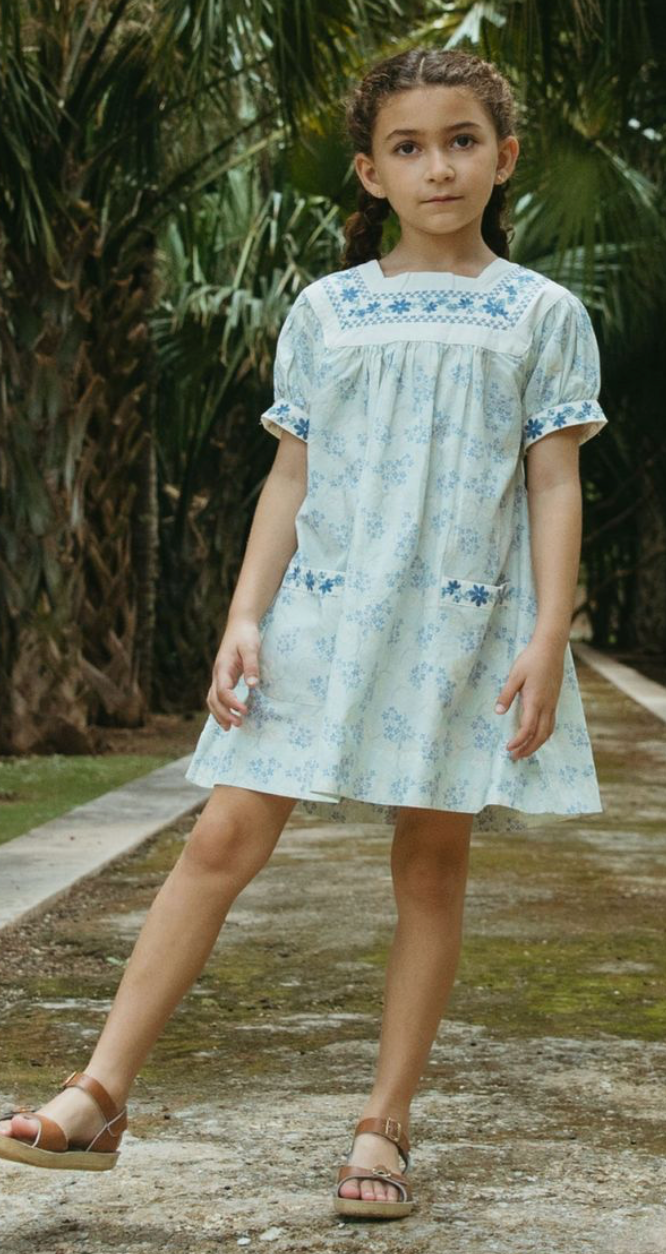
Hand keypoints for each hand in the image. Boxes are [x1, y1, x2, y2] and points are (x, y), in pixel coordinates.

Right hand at [207, 616, 261, 731]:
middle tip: (238, 724)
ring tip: (231, 727)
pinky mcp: (224, 677)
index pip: (222, 691)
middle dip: (224, 714)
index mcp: (223, 667)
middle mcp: (217, 674)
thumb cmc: (246, 635)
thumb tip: (252, 686)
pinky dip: (220, 708)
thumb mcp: (251, 648)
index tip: (244, 711)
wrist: (240, 624)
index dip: (231, 703)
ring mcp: (219, 676)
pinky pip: (217, 696)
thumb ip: (252, 666)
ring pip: (212, 699)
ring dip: (220, 714)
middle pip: (214, 699)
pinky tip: (229, 716)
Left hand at [494, 639, 564, 759]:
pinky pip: (551, 723)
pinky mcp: (554, 701)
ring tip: (524, 751)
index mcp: (535, 701)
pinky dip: (543, 734)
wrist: (551, 648)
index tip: (508, 748)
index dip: (519, 741)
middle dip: (528, 749)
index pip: (528, 728)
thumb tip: (498, 712)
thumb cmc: (531, 660)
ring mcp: (553, 704)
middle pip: (540, 735)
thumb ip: (506, 695)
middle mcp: (547, 706)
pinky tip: (535, 735)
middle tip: (515, 757)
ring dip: (537, 744)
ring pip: (548, 731)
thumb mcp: (514, 676)